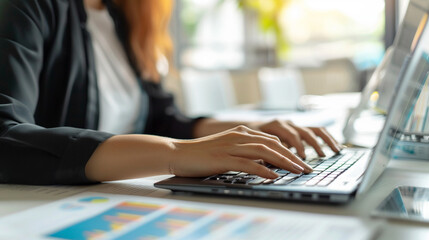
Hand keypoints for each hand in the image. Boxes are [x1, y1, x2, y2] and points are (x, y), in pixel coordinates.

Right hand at [170, 125, 312, 178]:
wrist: (178, 153)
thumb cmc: (203, 153)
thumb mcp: (228, 149)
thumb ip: (247, 152)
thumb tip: (266, 161)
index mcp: (241, 131)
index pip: (272, 140)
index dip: (289, 151)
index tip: (301, 162)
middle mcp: (239, 135)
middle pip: (273, 144)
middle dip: (292, 157)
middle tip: (306, 168)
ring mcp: (231, 146)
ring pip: (265, 152)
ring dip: (284, 162)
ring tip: (297, 171)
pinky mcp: (223, 158)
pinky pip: (248, 164)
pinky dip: (263, 170)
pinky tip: (274, 176)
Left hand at [250, 120, 341, 158]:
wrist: (248, 128)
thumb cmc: (251, 138)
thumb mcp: (255, 144)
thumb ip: (265, 151)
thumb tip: (272, 162)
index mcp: (277, 125)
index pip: (291, 135)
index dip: (297, 146)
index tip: (302, 157)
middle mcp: (288, 123)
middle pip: (305, 131)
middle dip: (314, 145)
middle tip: (322, 156)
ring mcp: (295, 125)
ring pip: (315, 130)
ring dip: (326, 140)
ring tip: (335, 150)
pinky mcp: (299, 128)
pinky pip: (316, 131)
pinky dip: (326, 138)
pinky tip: (335, 147)